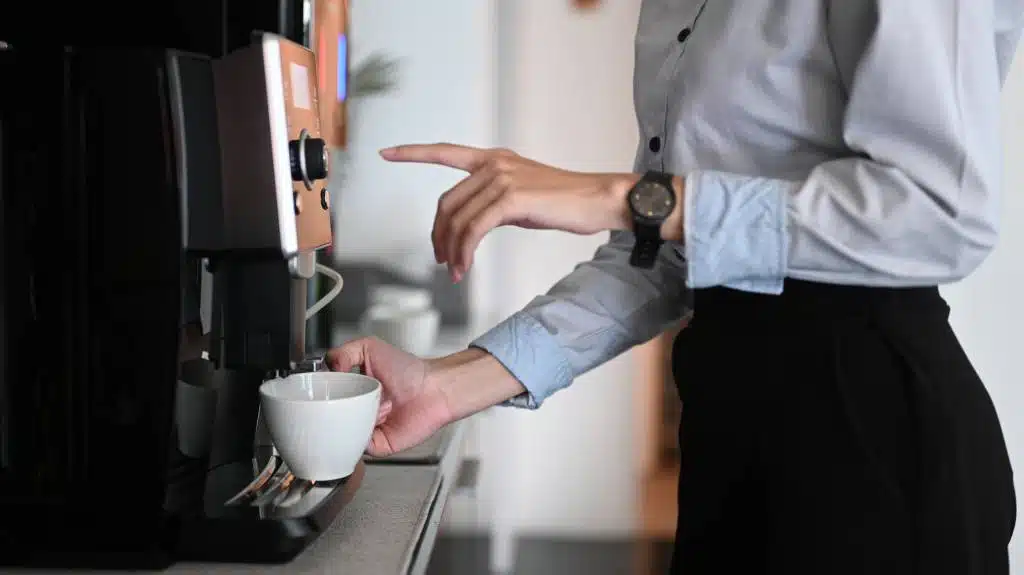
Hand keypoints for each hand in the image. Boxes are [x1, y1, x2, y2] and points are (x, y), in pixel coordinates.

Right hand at [326, 337, 452, 456]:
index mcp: (355, 391)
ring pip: (342, 435)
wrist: (433, 389)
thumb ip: (343, 352)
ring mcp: (368, 429)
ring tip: (355, 410)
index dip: (319, 397)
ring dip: (343, 425)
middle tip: (330, 404)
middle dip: (326, 414)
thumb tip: (327, 367)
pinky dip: (356, 439)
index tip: (314, 392)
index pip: (327, 398)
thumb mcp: (369, 348)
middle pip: (331, 419)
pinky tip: (363, 424)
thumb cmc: (409, 370)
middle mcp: (359, 411)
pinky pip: (358, 448)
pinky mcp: (378, 445)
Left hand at [380, 143, 637, 281]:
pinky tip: (466, 266)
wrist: (599, 199)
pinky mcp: (511, 198)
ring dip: (451, 250)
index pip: (446, 152)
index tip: (387, 153)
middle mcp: (494, 164)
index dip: (414, 152)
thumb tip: (477, 223)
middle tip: (441, 259)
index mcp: (494, 159)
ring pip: (457, 219)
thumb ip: (496, 201)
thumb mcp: (524, 196)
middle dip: (438, 235)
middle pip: (446, 202)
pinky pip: (474, 230)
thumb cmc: (567, 201)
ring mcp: (502, 179)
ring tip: (455, 270)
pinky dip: (465, 252)